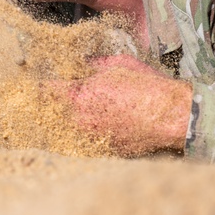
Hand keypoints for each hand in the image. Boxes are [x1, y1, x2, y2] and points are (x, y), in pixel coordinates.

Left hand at [55, 54, 190, 156]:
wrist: (171, 116)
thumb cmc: (147, 86)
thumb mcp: (117, 64)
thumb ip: (91, 64)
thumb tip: (78, 63)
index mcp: (78, 96)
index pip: (45, 90)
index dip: (42, 82)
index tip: (45, 79)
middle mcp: (79, 121)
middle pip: (51, 112)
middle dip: (51, 102)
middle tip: (56, 95)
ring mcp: (89, 139)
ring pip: (65, 129)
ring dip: (65, 120)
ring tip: (78, 111)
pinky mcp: (102, 151)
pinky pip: (84, 141)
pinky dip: (83, 134)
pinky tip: (94, 125)